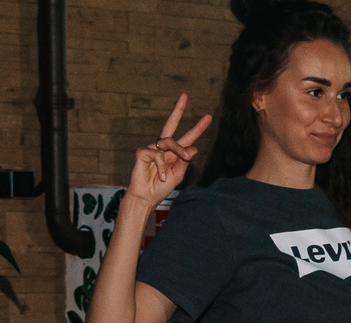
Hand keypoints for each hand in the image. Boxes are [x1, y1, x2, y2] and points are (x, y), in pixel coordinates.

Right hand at [125, 95, 211, 211]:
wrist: (146, 197)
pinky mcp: (143, 152)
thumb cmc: (161, 188)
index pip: (187, 137)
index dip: (197, 128)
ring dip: (176, 153)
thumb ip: (184, 161)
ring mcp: (153, 148)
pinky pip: (157, 154)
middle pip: (171, 125)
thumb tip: (194, 148)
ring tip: (171, 173)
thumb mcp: (177, 175)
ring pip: (169, 142)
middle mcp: (164, 148)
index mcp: (174, 153)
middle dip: (178, 110)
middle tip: (185, 96)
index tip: (208, 117)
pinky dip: (161, 167)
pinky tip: (160, 177)